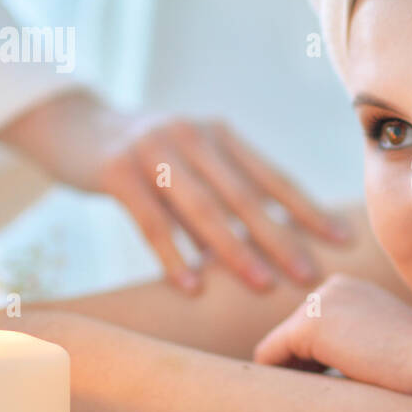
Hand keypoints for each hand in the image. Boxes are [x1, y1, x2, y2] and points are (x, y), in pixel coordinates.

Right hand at [0, 91, 350, 292]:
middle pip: (244, 196)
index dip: (308, 209)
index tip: (342, 239)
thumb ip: (220, 196)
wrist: (69, 123)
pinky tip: (192, 288)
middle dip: (281, 238)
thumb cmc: (141, 155)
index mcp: (220, 136)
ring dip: (234, 251)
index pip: (273, 177)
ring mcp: (154, 150)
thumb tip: (259, 250)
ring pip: (203, 209)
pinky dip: (174, 256)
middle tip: (310, 275)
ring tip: (262, 286)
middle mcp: (194, 137)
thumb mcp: (187, 163)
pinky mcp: (116, 170)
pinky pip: (150, 221)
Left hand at [253, 274, 411, 393]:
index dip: (316, 363)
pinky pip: (268, 356)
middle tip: (313, 401)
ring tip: (306, 403)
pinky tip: (296, 402)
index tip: (331, 391)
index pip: (315, 328)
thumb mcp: (388, 346)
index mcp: (353, 289)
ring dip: (290, 374)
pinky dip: (276, 380)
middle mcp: (333, 286)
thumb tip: (334, 367)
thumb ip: (360, 345)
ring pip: (280, 347)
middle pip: (293, 335)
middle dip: (300, 367)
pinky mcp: (308, 324)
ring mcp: (319, 301)